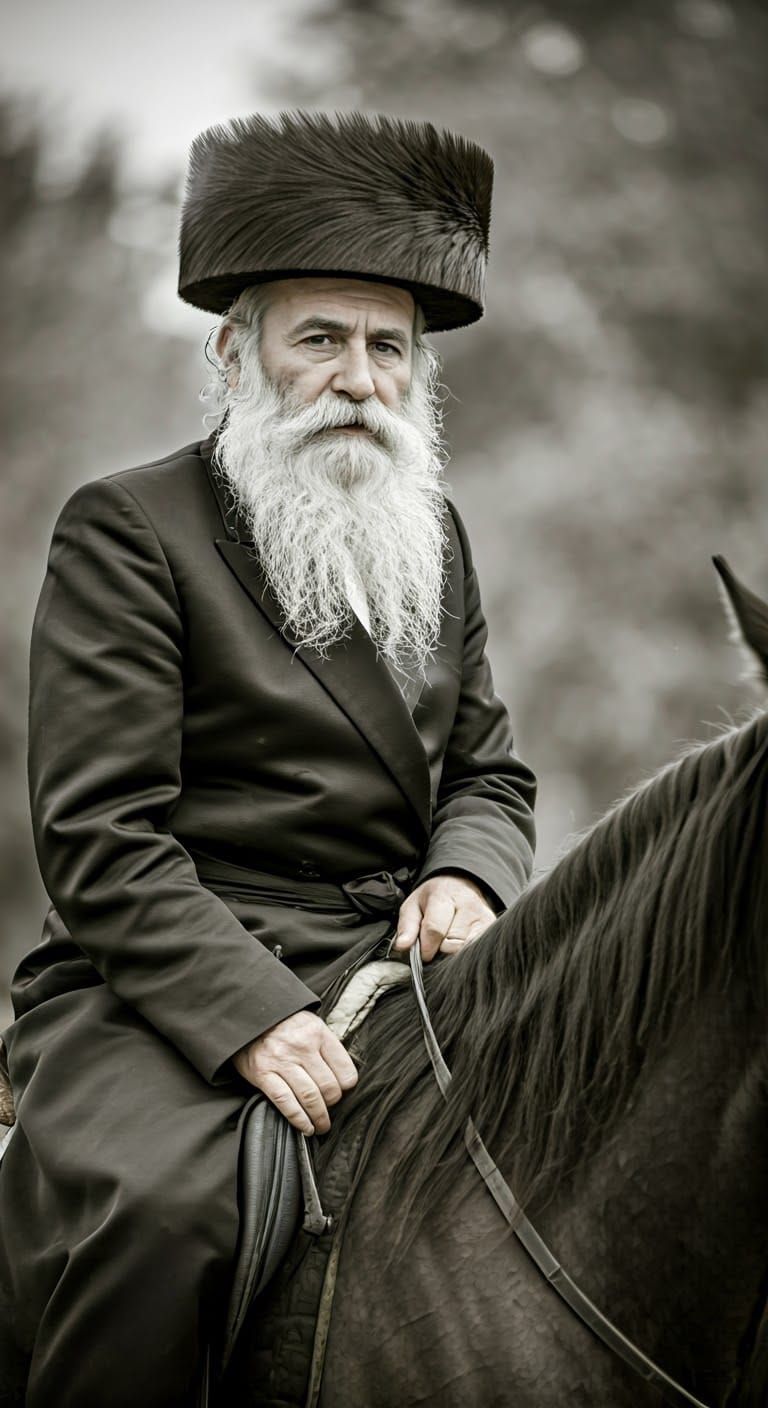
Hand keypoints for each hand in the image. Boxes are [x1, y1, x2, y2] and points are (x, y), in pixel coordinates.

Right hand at [233, 1010, 357, 1135]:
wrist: (248, 1018)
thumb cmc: (284, 1025)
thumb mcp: (310, 1025)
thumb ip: (327, 1048)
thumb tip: (342, 1079)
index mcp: (318, 1033)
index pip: (345, 1071)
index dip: (346, 1089)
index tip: (342, 1094)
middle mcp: (302, 1046)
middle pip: (329, 1088)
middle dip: (332, 1106)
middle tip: (330, 1113)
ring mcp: (282, 1060)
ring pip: (310, 1098)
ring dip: (319, 1118)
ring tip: (321, 1126)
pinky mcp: (263, 1073)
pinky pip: (286, 1102)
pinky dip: (298, 1119)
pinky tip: (305, 1126)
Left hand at [393, 872, 495, 961]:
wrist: (461, 885)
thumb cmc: (434, 899)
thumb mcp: (413, 906)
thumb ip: (406, 927)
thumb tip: (402, 947)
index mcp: (444, 896)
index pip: (435, 930)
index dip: (425, 948)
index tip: (423, 952)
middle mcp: (468, 906)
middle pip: (451, 946)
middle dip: (440, 951)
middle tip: (436, 943)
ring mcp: (484, 918)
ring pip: (465, 952)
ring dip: (453, 954)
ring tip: (448, 942)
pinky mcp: (493, 929)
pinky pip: (477, 952)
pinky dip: (465, 954)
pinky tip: (460, 945)